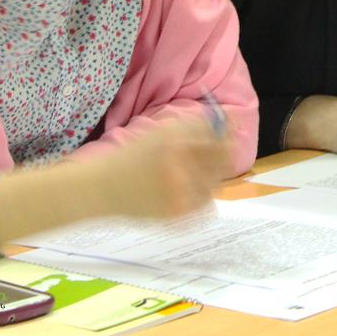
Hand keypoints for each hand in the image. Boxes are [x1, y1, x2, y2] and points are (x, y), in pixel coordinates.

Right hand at [99, 116, 232, 218]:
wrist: (103, 188)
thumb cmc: (132, 156)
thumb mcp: (161, 131)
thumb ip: (194, 125)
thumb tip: (227, 120)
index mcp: (174, 141)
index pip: (217, 136)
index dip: (229, 132)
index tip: (233, 130)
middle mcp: (179, 165)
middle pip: (222, 160)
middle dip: (224, 154)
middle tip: (216, 154)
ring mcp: (179, 193)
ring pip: (216, 184)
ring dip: (211, 177)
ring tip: (193, 173)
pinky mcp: (178, 215)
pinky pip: (205, 205)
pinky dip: (201, 197)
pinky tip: (186, 190)